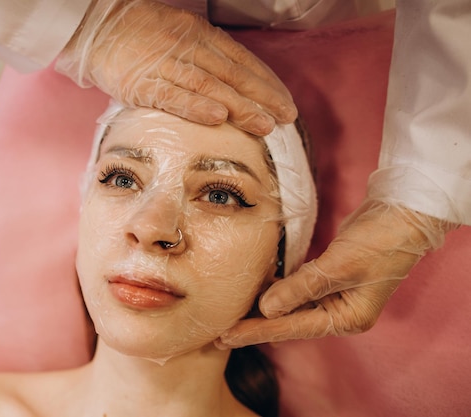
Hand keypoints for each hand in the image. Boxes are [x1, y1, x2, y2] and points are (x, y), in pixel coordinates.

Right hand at [55, 0, 295, 135]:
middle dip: (262, 97)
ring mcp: (165, 64)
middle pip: (232, 74)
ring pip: (210, 86)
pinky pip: (173, 96)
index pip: (241, 60)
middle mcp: (188, 47)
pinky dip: (196, 107)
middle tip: (285, 117)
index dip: (265, 81)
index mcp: (199, 34)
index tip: (284, 101)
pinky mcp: (142, 83)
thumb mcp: (180, 33)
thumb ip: (204, 55)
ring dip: (239, 106)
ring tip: (263, 124)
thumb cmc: (140, 34)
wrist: (97, 27)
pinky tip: (218, 118)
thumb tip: (231, 83)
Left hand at [216, 200, 454, 346]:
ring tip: (231, 311)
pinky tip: (256, 287)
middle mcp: (339, 312)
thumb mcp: (339, 265)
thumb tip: (267, 309)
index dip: (258, 331)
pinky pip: (296, 288)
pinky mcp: (328, 278)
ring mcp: (334, 296)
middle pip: (289, 322)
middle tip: (220, 331)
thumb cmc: (379, 242)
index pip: (293, 328)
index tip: (227, 336)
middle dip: (255, 325)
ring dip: (263, 307)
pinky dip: (277, 288)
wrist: (402, 215)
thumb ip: (301, 288)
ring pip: (290, 306)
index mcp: (346, 318)